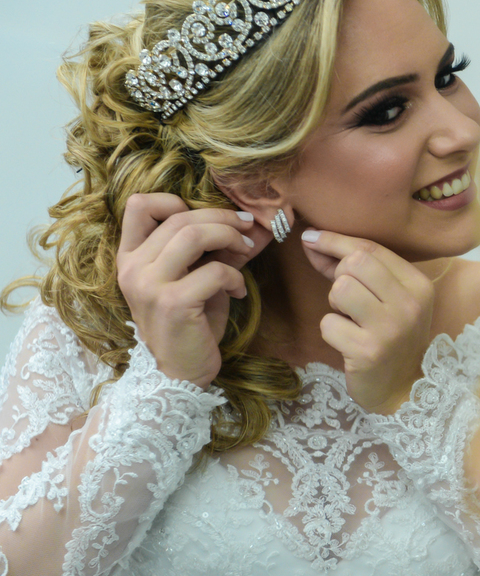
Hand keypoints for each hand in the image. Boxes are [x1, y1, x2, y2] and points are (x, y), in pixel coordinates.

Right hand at [117, 194, 270, 386]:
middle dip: (222, 218)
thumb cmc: (190, 325)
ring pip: (193, 235)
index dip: (176, 201)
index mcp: (130, 257)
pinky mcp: (173, 303)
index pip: (138, 205)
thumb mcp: (198, 280)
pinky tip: (239, 293)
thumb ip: (215, 251)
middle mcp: (133, 267)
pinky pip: (214, 271)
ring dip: (229, 237)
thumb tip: (253, 224)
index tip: (211, 217)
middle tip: (247, 230)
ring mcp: (149, 285)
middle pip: (179, 217)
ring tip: (246, 252)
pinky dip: (235, 278)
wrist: (179, 374)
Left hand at [301, 229, 435, 414]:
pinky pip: (328, 323)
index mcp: (419, 285)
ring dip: (335, 303)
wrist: (403, 388)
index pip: (371, 249)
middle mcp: (410, 304)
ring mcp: (391, 328)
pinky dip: (331, 331)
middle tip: (347, 299)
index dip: (336, 240)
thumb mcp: (386, 299)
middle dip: (339, 276)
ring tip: (349, 318)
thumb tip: (312, 239)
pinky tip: (347, 342)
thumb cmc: (391, 337)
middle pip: (355, 263)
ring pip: (341, 289)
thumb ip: (353, 270)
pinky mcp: (368, 351)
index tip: (311, 237)